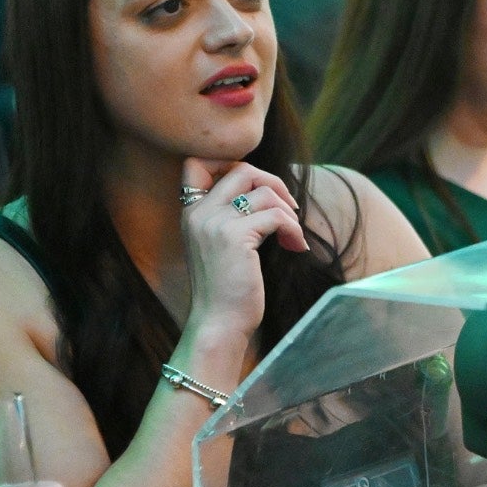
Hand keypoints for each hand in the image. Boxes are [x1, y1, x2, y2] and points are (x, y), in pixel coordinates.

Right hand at [179, 158, 306, 343]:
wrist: (217, 324)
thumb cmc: (224, 290)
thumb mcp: (218, 245)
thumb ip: (230, 216)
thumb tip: (267, 190)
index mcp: (190, 213)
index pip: (197, 163)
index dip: (229, 162)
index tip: (256, 187)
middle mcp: (198, 213)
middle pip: (241, 169)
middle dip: (273, 183)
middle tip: (288, 209)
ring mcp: (215, 223)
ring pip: (263, 191)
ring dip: (287, 211)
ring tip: (291, 236)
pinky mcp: (236, 237)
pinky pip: (276, 216)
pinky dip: (292, 229)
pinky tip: (295, 247)